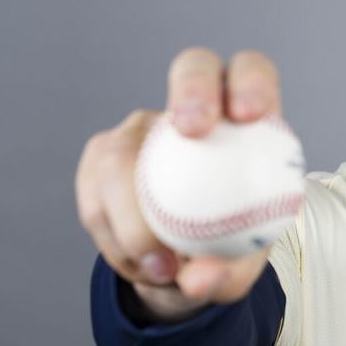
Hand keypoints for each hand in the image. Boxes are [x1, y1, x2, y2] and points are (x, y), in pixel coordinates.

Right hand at [75, 47, 283, 320]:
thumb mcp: (241, 267)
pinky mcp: (99, 159)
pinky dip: (116, 242)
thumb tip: (200, 278)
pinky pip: (95, 198)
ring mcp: (141, 130)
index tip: (248, 114)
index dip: (250, 82)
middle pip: (192, 67)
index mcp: (243, 121)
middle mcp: (189, 110)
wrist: (184, 267)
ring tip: (162, 269)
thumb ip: (230, 271)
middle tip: (193, 130)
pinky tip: (141, 268)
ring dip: (135, 219)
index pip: (251, 72)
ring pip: (122, 152)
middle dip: (192, 89)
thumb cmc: (229, 251)